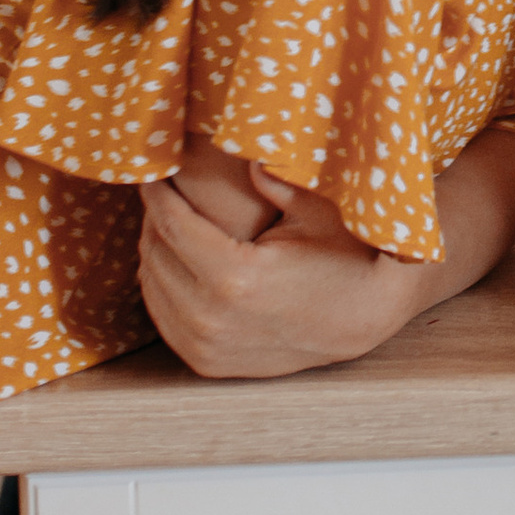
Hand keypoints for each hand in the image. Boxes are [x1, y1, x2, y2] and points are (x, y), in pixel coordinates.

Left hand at [139, 163, 408, 379]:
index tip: (152, 170)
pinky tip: (176, 261)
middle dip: (154, 217)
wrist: (362, 318)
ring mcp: (206, 345)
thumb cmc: (343, 258)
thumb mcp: (315, 211)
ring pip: (152, 287)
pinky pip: (163, 317)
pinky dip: (161, 286)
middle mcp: (212, 316)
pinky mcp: (207, 362)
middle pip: (156, 254)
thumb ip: (275, 180)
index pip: (173, 225)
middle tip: (163, 191)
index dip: (157, 193)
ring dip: (154, 251)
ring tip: (169, 222)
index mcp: (236, 276)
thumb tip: (246, 152)